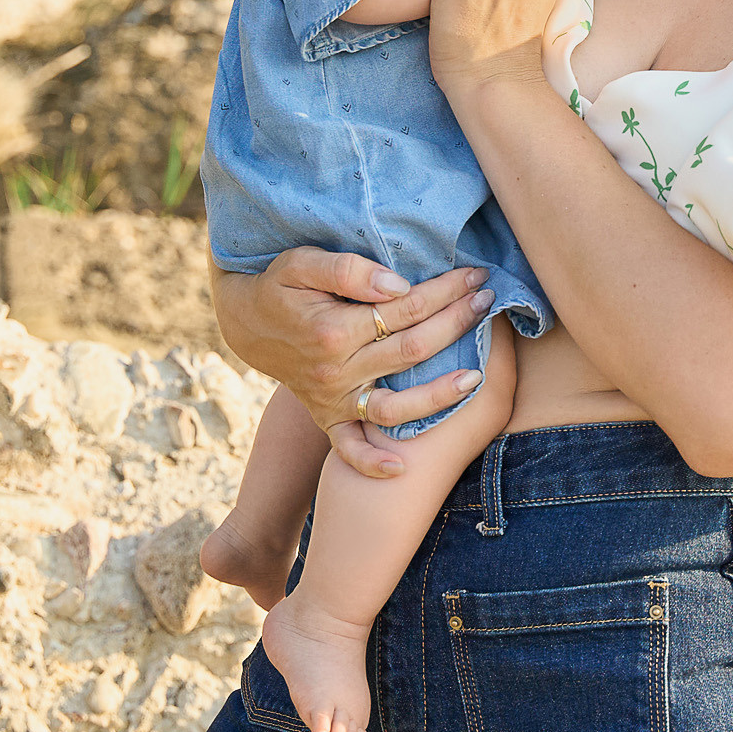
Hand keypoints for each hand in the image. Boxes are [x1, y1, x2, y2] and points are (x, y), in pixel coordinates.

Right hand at [210, 251, 490, 477]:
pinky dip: (370, 462)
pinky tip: (400, 469)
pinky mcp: (326, 417)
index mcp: (333, 330)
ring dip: (437, 396)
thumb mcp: (301, 262)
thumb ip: (349, 271)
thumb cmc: (279, 285)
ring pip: (393, 407)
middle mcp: (335, 371)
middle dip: (456, 324)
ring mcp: (332, 399)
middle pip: (411, 351)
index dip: (445, 291)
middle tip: (488, 301)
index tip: (474, 276)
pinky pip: (348, 447)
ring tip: (477, 378)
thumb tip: (399, 286)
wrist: (245, 323)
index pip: (405, 309)